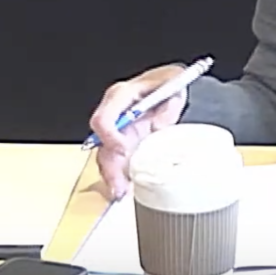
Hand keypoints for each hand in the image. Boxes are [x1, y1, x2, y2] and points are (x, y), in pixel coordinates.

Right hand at [88, 63, 189, 200]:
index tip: (123, 150)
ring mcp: (117, 129)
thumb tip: (158, 125)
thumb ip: (168, 106)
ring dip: (112, 175)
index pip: (104, 118)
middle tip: (119, 185)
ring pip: (106, 155)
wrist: (172, 87)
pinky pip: (116, 160)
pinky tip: (125, 189)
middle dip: (109, 165)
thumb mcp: (174, 84)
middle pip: (101, 142)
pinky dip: (119, 175)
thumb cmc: (169, 82)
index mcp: (121, 95)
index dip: (110, 136)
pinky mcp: (123, 141)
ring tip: (121, 192)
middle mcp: (114, 113)